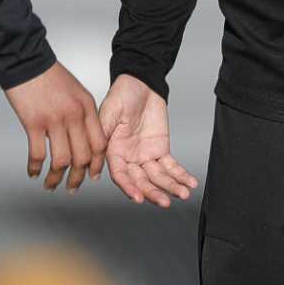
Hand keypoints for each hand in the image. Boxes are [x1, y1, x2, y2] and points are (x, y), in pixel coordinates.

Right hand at [4, 62, 105, 192]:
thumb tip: (82, 138)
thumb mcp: (76, 91)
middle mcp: (74, 116)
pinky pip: (37, 154)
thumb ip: (82, 114)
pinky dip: (35, 167)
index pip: (99, 144)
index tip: (92, 175)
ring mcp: (54, 120)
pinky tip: (33, 172)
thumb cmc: (49, 74)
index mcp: (87, 107)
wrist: (27, 60)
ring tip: (50, 185)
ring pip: (61, 161)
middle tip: (72, 187)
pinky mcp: (33, 123)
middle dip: (77, 178)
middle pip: (82, 157)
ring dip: (56, 178)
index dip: (96, 164)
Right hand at [99, 74, 196, 206]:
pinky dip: (180, 175)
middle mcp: (129, 158)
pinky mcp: (161, 151)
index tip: (138, 197)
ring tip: (183, 193)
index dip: (129, 187)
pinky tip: (189, 183)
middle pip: (141, 181)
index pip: (120, 175)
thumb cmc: (121, 95)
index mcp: (113, 151)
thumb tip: (94, 156)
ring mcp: (145, 156)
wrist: (141, 83)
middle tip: (164, 201)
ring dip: (171, 187)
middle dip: (153, 192)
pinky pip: (171, 167)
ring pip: (158, 177)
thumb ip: (103, 134)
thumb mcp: (108, 112)